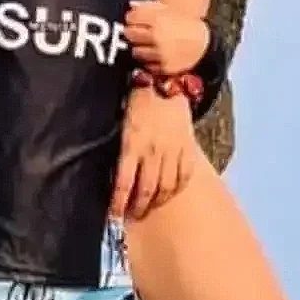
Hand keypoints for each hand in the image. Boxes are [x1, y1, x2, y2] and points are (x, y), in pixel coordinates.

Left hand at [110, 87, 196, 219]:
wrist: (164, 82)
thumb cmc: (137, 101)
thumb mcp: (120, 125)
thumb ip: (120, 149)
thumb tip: (112, 174)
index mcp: (131, 145)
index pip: (123, 184)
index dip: (118, 204)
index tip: (114, 217)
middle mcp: (152, 152)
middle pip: (146, 191)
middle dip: (137, 208)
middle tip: (131, 216)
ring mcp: (172, 151)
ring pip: (166, 188)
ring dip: (157, 202)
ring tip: (149, 207)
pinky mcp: (187, 148)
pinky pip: (184, 176)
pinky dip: (177, 189)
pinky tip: (170, 193)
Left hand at [124, 0, 208, 75]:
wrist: (202, 42)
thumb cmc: (182, 24)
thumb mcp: (166, 9)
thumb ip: (147, 6)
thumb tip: (131, 6)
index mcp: (158, 19)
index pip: (131, 18)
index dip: (132, 18)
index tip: (135, 19)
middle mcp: (157, 36)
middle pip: (130, 34)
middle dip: (132, 32)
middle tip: (140, 32)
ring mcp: (160, 53)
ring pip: (136, 51)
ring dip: (140, 47)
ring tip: (149, 44)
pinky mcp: (164, 67)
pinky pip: (147, 64)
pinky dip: (150, 60)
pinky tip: (157, 53)